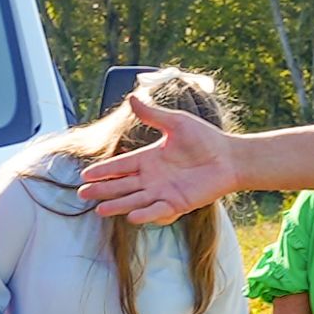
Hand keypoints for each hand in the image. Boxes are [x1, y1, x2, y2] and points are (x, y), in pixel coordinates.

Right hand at [74, 88, 239, 226]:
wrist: (230, 158)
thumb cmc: (205, 139)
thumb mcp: (176, 123)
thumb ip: (153, 115)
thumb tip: (132, 97)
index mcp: (149, 158)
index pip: (121, 166)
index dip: (103, 171)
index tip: (85, 175)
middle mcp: (152, 178)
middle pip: (121, 186)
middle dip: (102, 190)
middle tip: (83, 194)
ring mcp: (163, 192)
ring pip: (134, 200)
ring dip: (117, 205)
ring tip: (99, 210)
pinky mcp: (177, 204)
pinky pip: (157, 211)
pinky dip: (145, 215)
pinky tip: (131, 217)